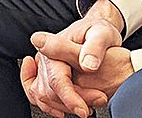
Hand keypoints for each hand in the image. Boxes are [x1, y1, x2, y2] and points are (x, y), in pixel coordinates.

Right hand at [21, 0, 129, 116]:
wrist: (97, 32)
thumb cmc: (99, 32)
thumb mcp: (103, 34)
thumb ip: (94, 47)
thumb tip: (88, 65)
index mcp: (54, 46)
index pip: (56, 79)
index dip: (69, 97)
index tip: (83, 110)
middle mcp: (45, 57)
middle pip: (50, 91)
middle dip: (73, 102)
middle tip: (99, 99)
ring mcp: (44, 68)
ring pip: (43, 96)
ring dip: (64, 106)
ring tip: (87, 104)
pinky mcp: (47, 76)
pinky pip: (39, 95)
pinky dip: (49, 106)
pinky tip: (64, 109)